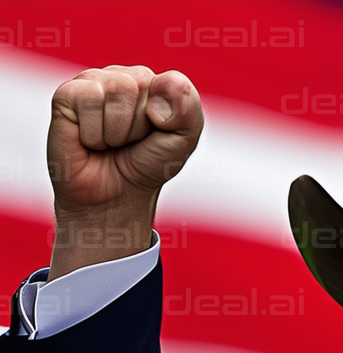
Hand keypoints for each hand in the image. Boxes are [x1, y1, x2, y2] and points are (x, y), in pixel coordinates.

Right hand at [47, 65, 202, 278]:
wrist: (115, 198)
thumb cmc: (147, 165)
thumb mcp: (183, 141)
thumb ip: (188, 108)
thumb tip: (162, 84)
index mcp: (154, 84)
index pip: (170, 85)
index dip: (169, 121)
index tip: (157, 136)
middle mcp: (122, 76)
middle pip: (140, 85)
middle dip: (141, 125)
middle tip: (130, 142)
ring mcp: (92, 83)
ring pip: (118, 90)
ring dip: (118, 131)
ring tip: (111, 142)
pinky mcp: (65, 96)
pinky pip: (89, 99)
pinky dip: (95, 133)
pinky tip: (90, 140)